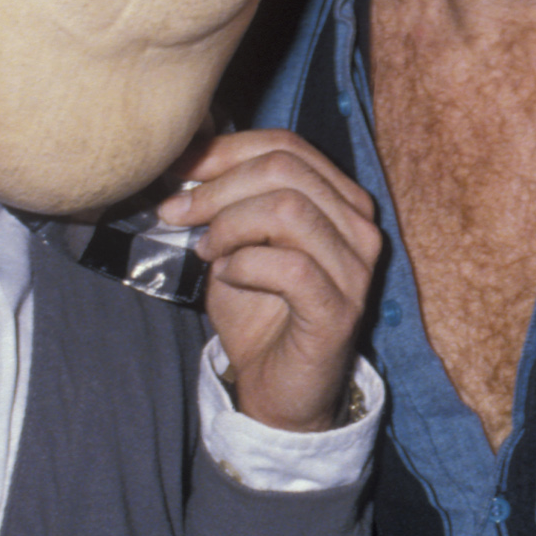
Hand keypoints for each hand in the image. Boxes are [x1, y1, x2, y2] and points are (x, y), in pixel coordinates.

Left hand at [154, 129, 380, 432]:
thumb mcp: (236, 244)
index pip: (287, 145)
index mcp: (339, 199)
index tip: (177, 169)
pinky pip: (289, 267)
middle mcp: (358, 225)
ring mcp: (355, 267)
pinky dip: (244, 265)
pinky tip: (226, 277)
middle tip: (176, 213)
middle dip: (218, 187)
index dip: (226, 150)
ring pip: (287, 210)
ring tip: (206, 251)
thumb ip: (224, 202)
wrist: (279, 389)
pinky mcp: (340, 308)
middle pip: (285, 170)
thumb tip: (184, 158)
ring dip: (230, 226)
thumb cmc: (258, 311)